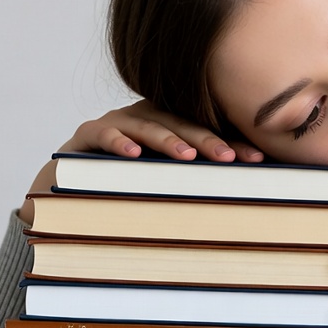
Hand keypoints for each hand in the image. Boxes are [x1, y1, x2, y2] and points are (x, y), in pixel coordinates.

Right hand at [18, 100, 262, 224]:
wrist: (68, 188)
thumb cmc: (126, 188)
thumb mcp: (165, 186)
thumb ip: (195, 186)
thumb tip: (243, 209)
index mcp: (171, 127)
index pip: (207, 131)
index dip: (232, 143)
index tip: (259, 159)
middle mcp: (147, 118)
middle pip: (183, 125)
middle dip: (209, 141)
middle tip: (230, 158)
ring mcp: (117, 123)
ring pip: (148, 126)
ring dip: (170, 140)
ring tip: (188, 156)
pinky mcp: (87, 134)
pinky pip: (104, 133)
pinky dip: (118, 142)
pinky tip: (134, 155)